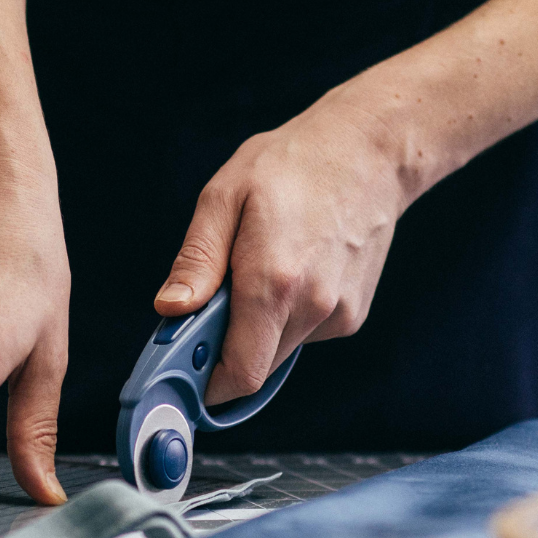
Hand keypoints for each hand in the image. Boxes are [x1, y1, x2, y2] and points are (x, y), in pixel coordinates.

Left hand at [154, 97, 405, 406]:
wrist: (368, 152)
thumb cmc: (293, 165)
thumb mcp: (224, 197)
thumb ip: (196, 261)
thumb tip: (170, 310)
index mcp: (273, 282)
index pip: (241, 374)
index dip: (208, 386)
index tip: (186, 374)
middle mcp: (312, 307)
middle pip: (256, 368)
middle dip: (225, 350)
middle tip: (212, 306)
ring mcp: (338, 314)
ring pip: (279, 351)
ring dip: (257, 329)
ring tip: (261, 270)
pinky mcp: (352, 315)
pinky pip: (304, 334)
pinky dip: (287, 316)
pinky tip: (294, 269)